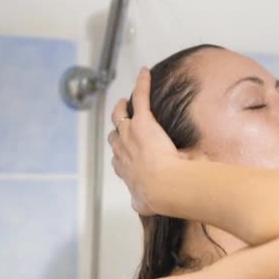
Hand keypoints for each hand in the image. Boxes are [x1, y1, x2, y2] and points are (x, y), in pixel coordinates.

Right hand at [108, 67, 179, 215]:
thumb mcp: (145, 203)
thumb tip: (140, 206)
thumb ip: (141, 202)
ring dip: (123, 107)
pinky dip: (142, 84)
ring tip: (126, 100)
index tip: (125, 150)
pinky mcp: (143, 121)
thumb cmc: (159, 196)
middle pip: (114, 134)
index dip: (121, 151)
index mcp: (124, 169)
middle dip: (117, 127)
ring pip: (120, 115)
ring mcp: (130, 134)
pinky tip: (145, 72)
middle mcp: (122, 150)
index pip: (117, 157)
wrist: (164, 186)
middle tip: (122, 120)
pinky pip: (140, 98)